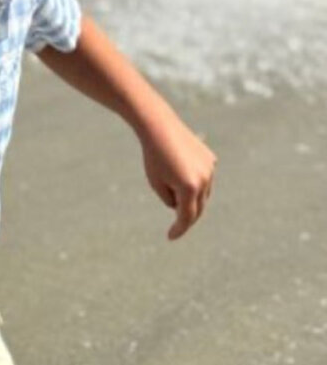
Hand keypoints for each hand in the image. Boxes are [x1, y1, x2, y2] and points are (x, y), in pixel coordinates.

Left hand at [139, 111, 216, 240]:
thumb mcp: (156, 183)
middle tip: (175, 222)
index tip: (170, 236)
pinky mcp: (211, 160)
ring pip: (202, 194)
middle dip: (186, 216)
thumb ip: (171, 201)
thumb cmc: (153, 157)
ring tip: (171, 183)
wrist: (159, 127)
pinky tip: (182, 170)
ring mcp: (210, 169)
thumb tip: (182, 207)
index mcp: (189, 188)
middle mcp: (204, 179)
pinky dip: (195, 181)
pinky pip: (204, 178)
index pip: (186, 218)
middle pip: (197, 208)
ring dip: (191, 196)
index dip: (178, 229)